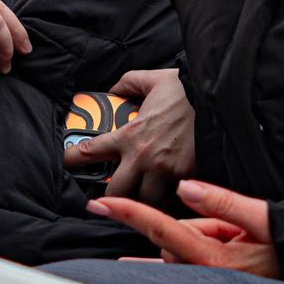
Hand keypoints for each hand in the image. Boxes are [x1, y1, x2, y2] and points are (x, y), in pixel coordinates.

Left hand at [63, 67, 193, 202]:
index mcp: (130, 135)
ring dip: (140, 201)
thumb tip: (114, 90)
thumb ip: (127, 83)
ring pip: (143, 203)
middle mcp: (143, 158)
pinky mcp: (185, 178)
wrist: (218, 99)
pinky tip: (167, 195)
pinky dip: (167, 199)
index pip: (91, 152)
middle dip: (110, 198)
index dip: (73, 160)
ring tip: (140, 197)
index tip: (65, 164)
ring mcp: (164, 172)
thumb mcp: (152, 79)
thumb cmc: (185, 90)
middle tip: (110, 195)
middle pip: (115, 194)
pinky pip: (170, 199)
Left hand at [88, 179, 280, 277]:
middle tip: (233, 229)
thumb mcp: (260, 217)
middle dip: (191, 224)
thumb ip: (221, 202)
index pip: (160, 228)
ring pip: (182, 242)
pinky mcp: (210, 274)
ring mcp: (205, 275)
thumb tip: (185, 188)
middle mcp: (203, 270)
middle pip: (171, 237)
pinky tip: (228, 241)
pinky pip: (193, 250)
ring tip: (239, 236)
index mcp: (212, 257)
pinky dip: (200, 239)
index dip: (129, 213)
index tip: (102, 204)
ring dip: (200, 232)